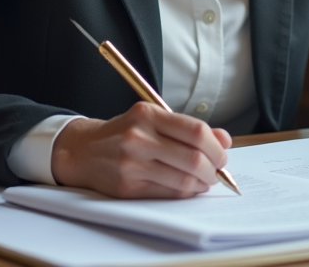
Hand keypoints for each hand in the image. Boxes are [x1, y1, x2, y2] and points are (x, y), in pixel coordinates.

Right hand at [50, 102, 232, 197]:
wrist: (83, 150)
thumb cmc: (124, 133)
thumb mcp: (152, 120)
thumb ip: (188, 128)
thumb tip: (225, 139)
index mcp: (148, 114)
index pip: (195, 131)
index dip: (216, 147)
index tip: (222, 154)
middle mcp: (139, 137)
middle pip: (193, 158)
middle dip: (213, 169)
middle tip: (216, 171)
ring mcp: (132, 163)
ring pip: (183, 180)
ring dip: (202, 184)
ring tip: (204, 181)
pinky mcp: (128, 186)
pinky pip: (168, 193)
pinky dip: (186, 193)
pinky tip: (188, 187)